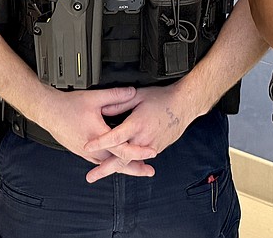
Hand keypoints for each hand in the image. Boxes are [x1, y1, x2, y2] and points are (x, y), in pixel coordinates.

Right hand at [35, 86, 155, 179]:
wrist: (48, 111)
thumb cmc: (68, 106)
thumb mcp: (95, 97)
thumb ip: (116, 95)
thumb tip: (132, 91)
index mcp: (98, 136)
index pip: (122, 149)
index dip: (139, 151)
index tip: (152, 153)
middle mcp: (92, 149)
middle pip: (117, 163)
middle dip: (134, 167)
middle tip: (149, 170)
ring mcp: (86, 152)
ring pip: (108, 164)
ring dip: (123, 168)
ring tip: (137, 170)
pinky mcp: (81, 152)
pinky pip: (99, 161)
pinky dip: (111, 164)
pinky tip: (116, 163)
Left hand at [83, 83, 197, 181]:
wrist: (184, 105)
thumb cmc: (163, 99)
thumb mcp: (139, 96)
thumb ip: (119, 103)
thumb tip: (104, 110)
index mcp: (137, 125)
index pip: (114, 138)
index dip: (100, 143)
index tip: (87, 146)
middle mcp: (143, 139)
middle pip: (121, 159)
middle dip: (104, 169)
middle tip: (91, 176)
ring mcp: (151, 146)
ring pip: (131, 162)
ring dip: (115, 168)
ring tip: (101, 172)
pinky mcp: (157, 148)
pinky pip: (140, 158)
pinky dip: (129, 163)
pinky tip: (120, 166)